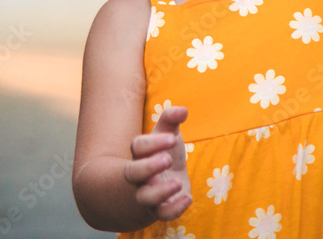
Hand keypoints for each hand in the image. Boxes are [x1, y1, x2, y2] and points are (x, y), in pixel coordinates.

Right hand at [124, 105, 191, 221]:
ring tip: (177, 182)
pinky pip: (163, 214)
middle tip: (168, 159)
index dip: (153, 142)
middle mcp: (140, 175)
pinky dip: (174, 209)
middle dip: (149, 166)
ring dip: (160, 192)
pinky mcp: (160, 209)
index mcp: (141, 154)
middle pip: (134, 173)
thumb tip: (183, 109)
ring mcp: (148, 193)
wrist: (157, 184)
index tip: (172, 138)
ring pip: (146, 198)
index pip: (138, 146)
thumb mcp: (166, 134)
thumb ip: (171, 120)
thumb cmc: (162, 153)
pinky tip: (188, 198)